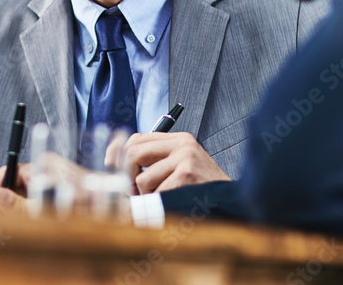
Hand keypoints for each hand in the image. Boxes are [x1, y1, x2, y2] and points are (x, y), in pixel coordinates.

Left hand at [109, 132, 229, 194]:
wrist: (232, 203)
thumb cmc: (201, 188)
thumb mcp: (180, 166)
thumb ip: (154, 160)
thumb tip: (115, 161)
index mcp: (178, 139)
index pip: (136, 138)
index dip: (118, 154)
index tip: (110, 168)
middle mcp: (182, 144)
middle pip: (134, 153)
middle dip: (127, 177)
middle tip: (132, 193)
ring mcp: (185, 158)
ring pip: (142, 178)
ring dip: (147, 196)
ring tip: (163, 199)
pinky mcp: (187, 175)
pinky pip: (156, 192)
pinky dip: (159, 203)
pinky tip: (173, 203)